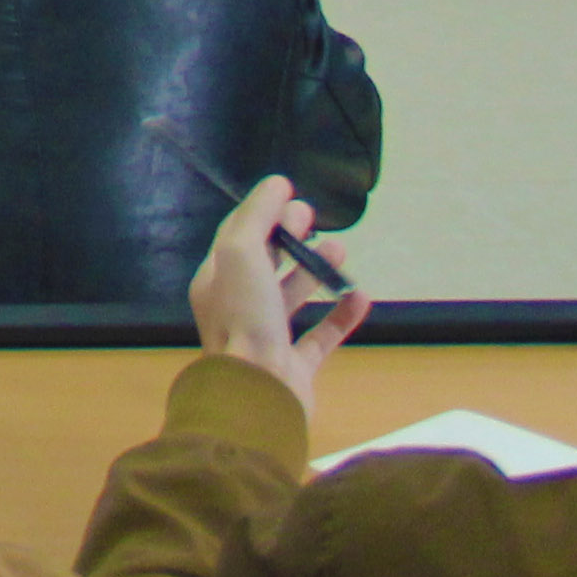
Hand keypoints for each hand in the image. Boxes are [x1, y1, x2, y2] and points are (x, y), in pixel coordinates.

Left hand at [186, 176, 364, 401]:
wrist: (258, 391)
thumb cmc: (244, 316)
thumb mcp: (242, 252)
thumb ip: (258, 215)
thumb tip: (277, 184)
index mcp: (216, 280)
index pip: (238, 237)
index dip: (263, 213)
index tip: (290, 195)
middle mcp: (238, 307)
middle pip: (265, 264)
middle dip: (288, 237)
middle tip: (312, 215)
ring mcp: (267, 338)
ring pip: (292, 297)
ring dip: (314, 271)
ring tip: (340, 249)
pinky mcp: (296, 366)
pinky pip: (321, 336)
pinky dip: (341, 315)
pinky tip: (360, 296)